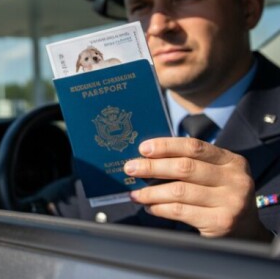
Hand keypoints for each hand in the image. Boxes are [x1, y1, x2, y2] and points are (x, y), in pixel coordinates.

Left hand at [124, 137, 271, 240]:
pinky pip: (180, 211)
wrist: (246, 231)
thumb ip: (190, 164)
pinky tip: (150, 207)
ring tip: (135, 194)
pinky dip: (160, 208)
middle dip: (152, 167)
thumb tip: (146, 158)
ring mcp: (231, 202)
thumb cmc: (220, 196)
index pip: (194, 147)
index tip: (143, 148)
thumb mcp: (215, 174)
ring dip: (151, 192)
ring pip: (179, 191)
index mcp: (232, 161)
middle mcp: (235, 179)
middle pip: (184, 168)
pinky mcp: (221, 222)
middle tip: (130, 168)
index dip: (166, 146)